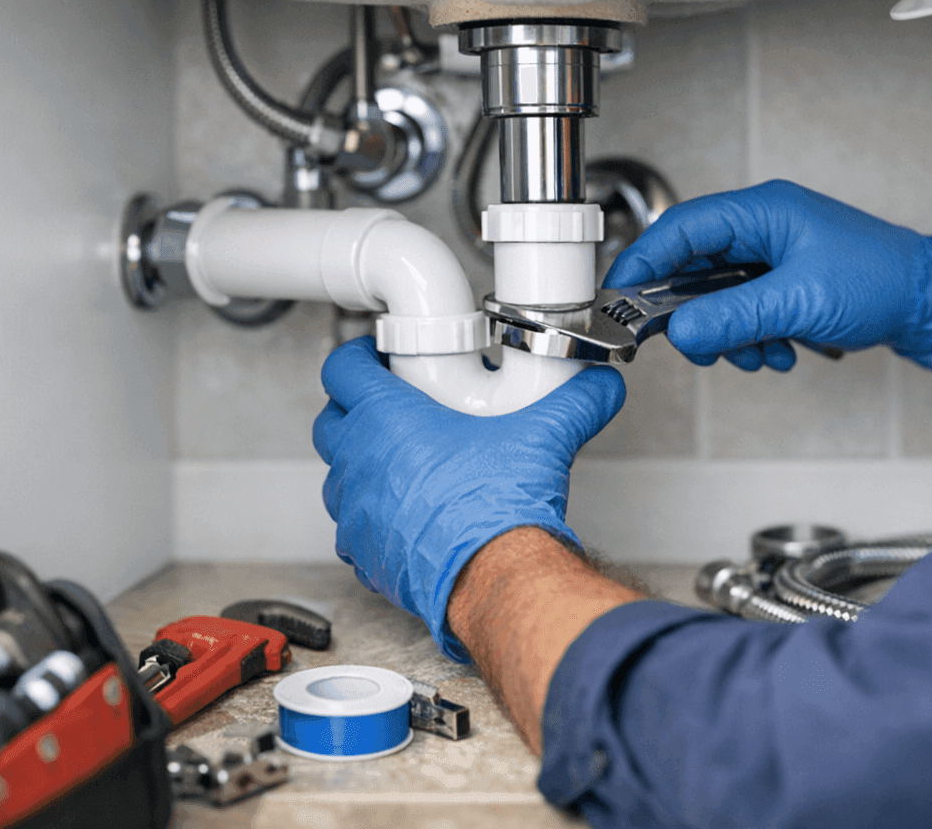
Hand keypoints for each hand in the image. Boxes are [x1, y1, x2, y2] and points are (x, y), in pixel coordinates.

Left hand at [312, 338, 625, 660]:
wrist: (495, 576)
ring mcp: (358, 513)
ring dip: (359, 464)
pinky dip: (370, 516)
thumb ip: (575, 404)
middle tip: (387, 405)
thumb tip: (600, 388)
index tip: (372, 355)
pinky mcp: (366, 554)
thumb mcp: (543, 436)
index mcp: (387, 420)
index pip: (343, 370)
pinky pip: (353, 528)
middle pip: (331, 421)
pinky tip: (404, 513)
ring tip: (396, 461)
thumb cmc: (498, 508)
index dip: (356, 356)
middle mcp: (362, 464)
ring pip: (338, 477)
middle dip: (353, 409)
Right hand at [604, 180, 931, 370]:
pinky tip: (779, 349)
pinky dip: (752, 337)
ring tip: (761, 351)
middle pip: (694, 268)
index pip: (680, 229)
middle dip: (696, 315)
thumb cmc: (881, 280)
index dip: (643, 263)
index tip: (620, 298)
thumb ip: (735, 316)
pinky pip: (744, 311)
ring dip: (730, 334)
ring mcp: (773, 255)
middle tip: (701, 345)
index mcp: (762, 211)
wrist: (930, 303)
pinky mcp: (784, 281)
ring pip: (718, 297)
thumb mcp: (800, 302)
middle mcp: (763, 228)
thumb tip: (683, 331)